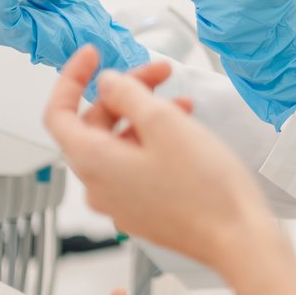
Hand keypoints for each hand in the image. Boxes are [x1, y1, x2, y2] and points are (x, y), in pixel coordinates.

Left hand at [48, 47, 295, 294]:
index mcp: (92, 162)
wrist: (237, 239)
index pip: (58, 113)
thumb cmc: (204, 187)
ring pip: (119, 144)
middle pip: (94, 125)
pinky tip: (184, 131)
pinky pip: (135, 166)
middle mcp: (97, 186)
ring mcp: (120, 201)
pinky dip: (153, 141)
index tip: (93, 55)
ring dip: (144, 116)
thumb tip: (106, 84)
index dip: (72, 78)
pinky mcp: (143, 210)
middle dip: (125, 93)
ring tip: (182, 102)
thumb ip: (127, 94)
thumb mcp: (164, 122)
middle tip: (159, 72)